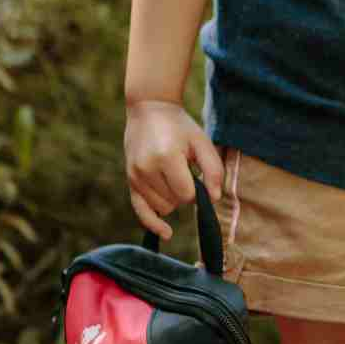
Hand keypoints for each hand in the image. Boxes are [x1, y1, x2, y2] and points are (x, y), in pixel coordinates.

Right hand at [124, 100, 224, 239]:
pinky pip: (141, 211)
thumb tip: (214, 198)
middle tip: (183, 170)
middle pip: (174, 202)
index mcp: (166, 157)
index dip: (196, 189)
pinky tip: (167, 233)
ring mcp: (135, 176)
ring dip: (172, 200)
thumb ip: (213, 170)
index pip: (186, 194)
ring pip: (162, 208)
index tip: (195, 174)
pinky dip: (154, 223)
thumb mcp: (202, 142)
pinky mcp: (130, 181)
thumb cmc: (180, 127)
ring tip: (171, 175)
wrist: (149, 109)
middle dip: (184, 193)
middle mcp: (146, 168)